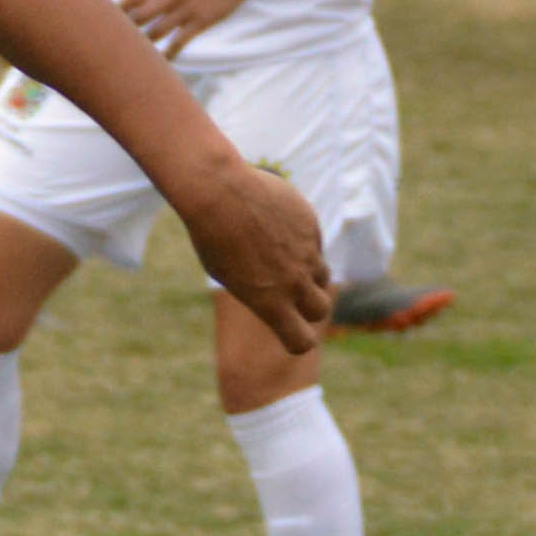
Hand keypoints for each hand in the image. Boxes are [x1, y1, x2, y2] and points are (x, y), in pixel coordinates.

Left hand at [112, 0, 262, 57]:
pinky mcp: (200, 22)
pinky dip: (168, 54)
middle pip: (142, 16)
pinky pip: (179, 42)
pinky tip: (160, 61)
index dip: (119, 9)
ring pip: (157, 31)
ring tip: (133, 52)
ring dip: (143, 43)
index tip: (107, 19)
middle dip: (128, 29)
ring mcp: (187, 8)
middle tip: (116, 39)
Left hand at [166, 154, 330, 356]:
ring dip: (309, 274)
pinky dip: (301, 241)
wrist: (219, 192)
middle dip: (311, 306)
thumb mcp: (229, 275)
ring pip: (322, 274)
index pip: (301, 342)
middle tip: (294, 294)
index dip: (298, 340)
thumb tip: (279, 293)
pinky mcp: (311, 226)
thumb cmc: (212, 237)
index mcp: (271, 303)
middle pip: (321, 309)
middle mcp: (294, 282)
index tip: (289, 330)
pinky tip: (276, 226)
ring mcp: (307, 253)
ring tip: (283, 258)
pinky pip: (313, 242)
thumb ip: (260, 290)